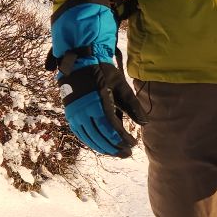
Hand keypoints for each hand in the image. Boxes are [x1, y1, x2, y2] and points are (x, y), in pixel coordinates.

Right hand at [50, 0, 144, 156]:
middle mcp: (85, 110)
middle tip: (127, 154)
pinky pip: (81, 134)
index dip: (123, 138)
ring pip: (90, 138)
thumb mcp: (121, 85)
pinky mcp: (71, 115)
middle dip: (115, 147)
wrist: (78, 62)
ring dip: (104, 147)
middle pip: (102, 136)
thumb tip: (146, 123)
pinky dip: (92, 142)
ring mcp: (76, 114)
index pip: (113, 128)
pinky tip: (101, 146)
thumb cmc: (102, 71)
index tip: (134, 143)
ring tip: (116, 152)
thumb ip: (133, 104)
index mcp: (99, 102)